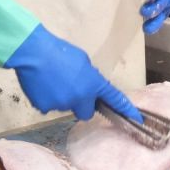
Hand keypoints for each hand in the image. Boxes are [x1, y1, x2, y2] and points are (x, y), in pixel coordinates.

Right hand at [5, 24, 143, 122]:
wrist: (33, 52)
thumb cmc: (59, 51)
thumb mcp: (82, 61)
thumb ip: (89, 77)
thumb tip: (87, 85)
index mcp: (92, 84)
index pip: (113, 98)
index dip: (125, 109)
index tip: (136, 118)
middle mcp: (80, 98)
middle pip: (85, 112)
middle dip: (82, 105)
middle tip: (72, 90)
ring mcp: (62, 105)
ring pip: (66, 107)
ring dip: (63, 98)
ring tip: (52, 80)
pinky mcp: (45, 108)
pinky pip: (49, 106)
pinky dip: (47, 99)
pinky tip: (42, 85)